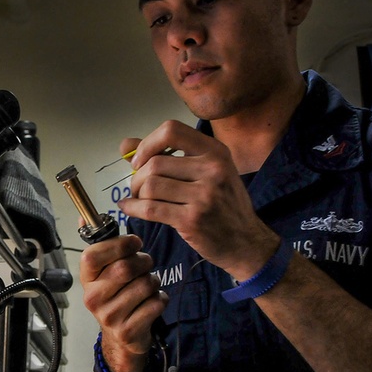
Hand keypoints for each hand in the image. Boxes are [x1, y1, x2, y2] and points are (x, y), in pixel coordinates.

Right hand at [80, 234, 165, 371]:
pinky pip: (156, 303)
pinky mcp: (128, 330)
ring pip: (145, 284)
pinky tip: (152, 302)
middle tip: (146, 264)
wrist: (121, 337)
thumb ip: (99, 244)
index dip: (119, 244)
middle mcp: (93, 298)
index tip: (134, 243)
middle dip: (144, 261)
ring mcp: (110, 316)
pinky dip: (161, 298)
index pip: (93, 255)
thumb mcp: (102, 272)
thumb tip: (84, 216)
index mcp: (86, 279)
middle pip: (125, 268)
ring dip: (154, 281)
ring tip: (148, 286)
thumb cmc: (115, 296)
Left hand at [118, 122, 278, 278]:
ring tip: (139, 199)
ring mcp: (204, 195)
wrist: (246, 241)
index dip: (147, 143)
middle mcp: (213, 169)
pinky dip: (133, 208)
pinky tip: (129, 208)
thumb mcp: (206, 172)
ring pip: (150, 185)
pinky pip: (150, 208)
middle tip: (137, 187)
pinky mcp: (192, 219)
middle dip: (137, 176)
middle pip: (155, 162)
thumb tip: (126, 145)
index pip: (171, 130)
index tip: (138, 160)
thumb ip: (168, 154)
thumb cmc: (223, 205)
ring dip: (136, 193)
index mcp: (216, 151)